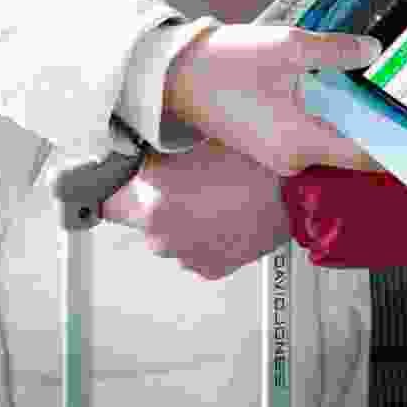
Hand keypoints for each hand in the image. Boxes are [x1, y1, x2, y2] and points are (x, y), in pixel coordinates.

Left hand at [101, 139, 292, 280]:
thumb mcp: (201, 137)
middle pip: (140, 210)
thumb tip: (142, 140)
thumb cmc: (256, 163)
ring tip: (214, 192)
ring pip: (169, 230)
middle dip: (156, 194)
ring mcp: (183, 254)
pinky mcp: (208, 269)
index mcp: (150, 196)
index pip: (109, 191)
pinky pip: (194, 247)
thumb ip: (163, 144)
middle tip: (185, 174)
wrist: (298, 196)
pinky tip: (227, 211)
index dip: (117, 176)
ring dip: (182, 215)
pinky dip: (205, 233)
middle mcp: (159, 232)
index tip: (123, 169)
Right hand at [161, 24, 388, 178]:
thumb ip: (336, 51)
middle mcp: (292, 160)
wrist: (177, 76)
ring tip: (377, 91)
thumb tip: (373, 52)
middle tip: (404, 99)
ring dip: (352, 121)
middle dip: (377, 127)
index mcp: (301, 142)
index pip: (364, 156)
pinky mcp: (269, 145)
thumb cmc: (227, 64)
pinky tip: (338, 92)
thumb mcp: (287, 47)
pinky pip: (310, 138)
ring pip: (330, 143)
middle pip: (350, 151)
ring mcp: (278, 156)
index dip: (396, 147)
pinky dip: (329, 119)